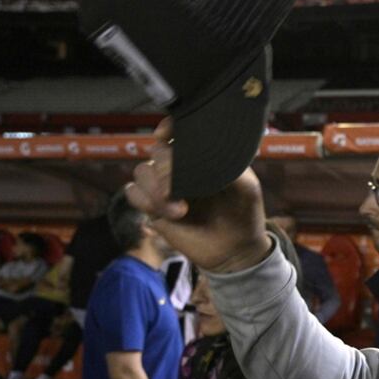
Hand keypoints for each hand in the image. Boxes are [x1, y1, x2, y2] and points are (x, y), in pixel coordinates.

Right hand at [126, 118, 271, 272]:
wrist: (236, 249)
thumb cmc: (245, 213)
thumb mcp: (246, 187)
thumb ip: (227, 166)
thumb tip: (195, 158)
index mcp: (203, 154)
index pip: (179, 131)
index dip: (169, 128)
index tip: (166, 136)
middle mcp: (182, 166)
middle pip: (156, 151)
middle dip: (164, 167)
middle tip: (178, 188)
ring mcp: (166, 186)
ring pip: (141, 171)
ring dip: (154, 188)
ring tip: (180, 210)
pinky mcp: (155, 207)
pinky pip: (133, 193)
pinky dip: (144, 200)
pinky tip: (171, 214)